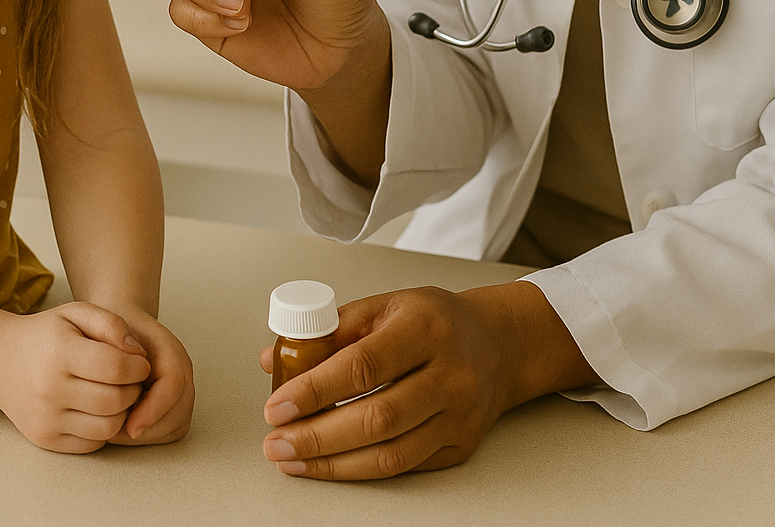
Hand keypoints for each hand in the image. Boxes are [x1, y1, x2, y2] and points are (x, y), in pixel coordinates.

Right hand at [0, 302, 150, 453]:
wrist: (0, 362)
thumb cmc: (46, 334)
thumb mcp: (75, 313)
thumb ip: (110, 323)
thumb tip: (137, 352)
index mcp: (59, 353)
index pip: (115, 368)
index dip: (138, 366)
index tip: (141, 361)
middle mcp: (49, 390)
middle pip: (115, 401)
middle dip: (135, 389)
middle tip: (134, 379)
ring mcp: (46, 419)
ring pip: (107, 427)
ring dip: (123, 412)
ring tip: (119, 393)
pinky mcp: (45, 440)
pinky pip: (92, 444)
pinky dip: (104, 429)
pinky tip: (100, 409)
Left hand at [105, 308, 194, 445]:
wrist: (122, 322)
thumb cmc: (112, 328)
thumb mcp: (107, 329)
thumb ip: (115, 346)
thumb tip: (122, 371)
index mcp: (168, 349)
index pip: (173, 384)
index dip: (153, 409)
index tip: (130, 427)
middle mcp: (181, 369)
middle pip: (180, 411)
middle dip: (149, 429)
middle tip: (115, 432)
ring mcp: (181, 387)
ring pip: (177, 424)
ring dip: (148, 435)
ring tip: (116, 428)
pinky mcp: (175, 403)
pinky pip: (170, 430)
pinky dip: (150, 436)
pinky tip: (124, 426)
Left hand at [259, 283, 596, 479]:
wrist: (498, 344)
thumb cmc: (434, 320)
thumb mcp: (385, 305)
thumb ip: (331, 330)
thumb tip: (276, 359)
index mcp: (425, 327)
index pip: (364, 365)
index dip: (315, 389)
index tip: (277, 406)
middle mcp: (449, 373)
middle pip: (376, 417)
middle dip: (317, 436)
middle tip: (276, 442)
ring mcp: (459, 415)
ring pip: (390, 453)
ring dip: (332, 463)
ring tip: (291, 460)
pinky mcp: (460, 445)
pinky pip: (405, 466)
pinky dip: (360, 470)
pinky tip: (329, 465)